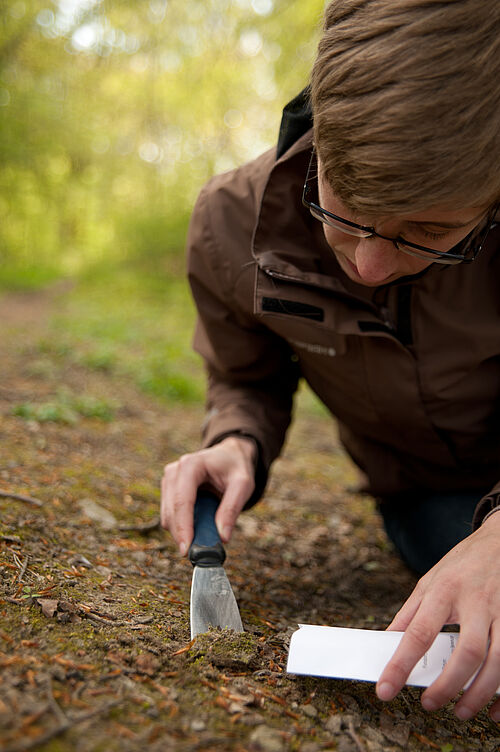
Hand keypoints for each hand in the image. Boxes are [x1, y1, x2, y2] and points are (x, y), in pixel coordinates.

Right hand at [161, 436, 256, 555]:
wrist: (228, 456)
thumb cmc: (235, 468)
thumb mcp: (242, 484)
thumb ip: (232, 509)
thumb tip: (222, 538)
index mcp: (191, 465)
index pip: (182, 500)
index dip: (183, 527)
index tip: (187, 550)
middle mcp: (174, 471)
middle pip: (171, 511)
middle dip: (183, 534)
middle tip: (200, 553)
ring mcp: (168, 480)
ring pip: (167, 516)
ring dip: (183, 531)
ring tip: (206, 534)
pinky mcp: (168, 490)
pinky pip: (170, 516)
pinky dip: (183, 526)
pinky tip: (199, 525)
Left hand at [376, 511, 499, 720]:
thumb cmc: (462, 565)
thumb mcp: (429, 581)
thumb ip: (409, 613)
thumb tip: (387, 642)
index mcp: (444, 590)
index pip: (418, 633)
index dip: (400, 664)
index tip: (385, 689)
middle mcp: (476, 602)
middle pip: (466, 652)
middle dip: (448, 685)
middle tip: (430, 704)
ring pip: (497, 661)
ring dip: (478, 693)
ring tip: (460, 710)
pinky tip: (493, 708)